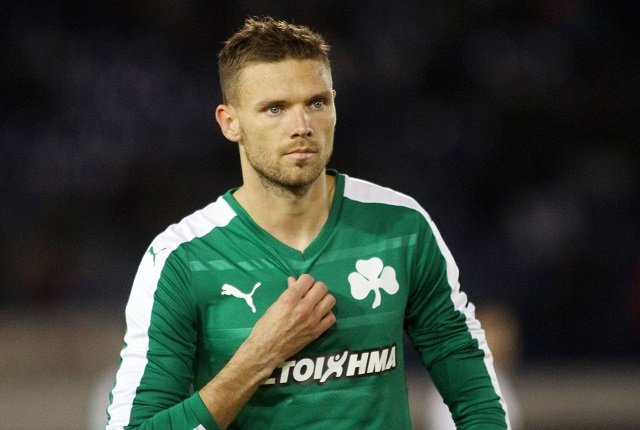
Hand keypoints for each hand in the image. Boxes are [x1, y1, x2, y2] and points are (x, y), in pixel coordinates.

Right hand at [200, 274, 335, 427]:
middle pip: (322, 287)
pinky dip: (327, 315)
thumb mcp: (274, 305)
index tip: (302, 284)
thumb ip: (288, 292)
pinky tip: (319, 316)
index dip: (305, 280)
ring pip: (330, 300)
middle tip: (310, 293)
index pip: (308, 279)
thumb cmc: (265, 327)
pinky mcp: (317, 332)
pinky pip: (332, 317)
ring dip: (323, 299)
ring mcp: (312, 320)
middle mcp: (303, 307)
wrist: (265, 351)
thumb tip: (294, 281)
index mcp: (289, 299)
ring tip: (316, 303)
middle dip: (316, 287)